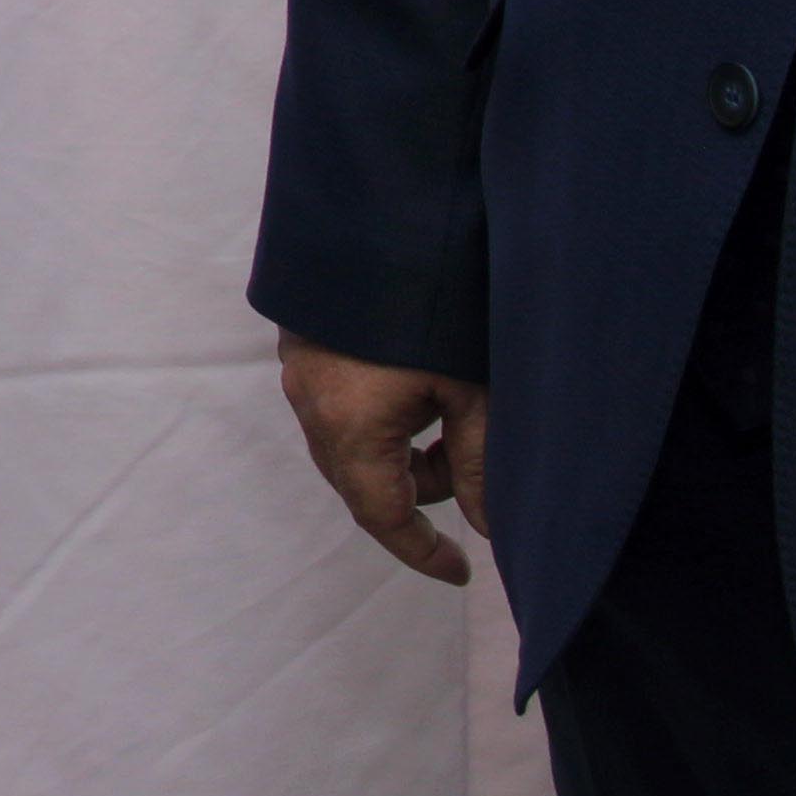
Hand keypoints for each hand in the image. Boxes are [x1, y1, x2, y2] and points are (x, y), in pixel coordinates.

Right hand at [281, 334, 489, 583]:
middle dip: (420, 491)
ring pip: (354, 446)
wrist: (374, 222)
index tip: (462, 572)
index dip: (421, 551)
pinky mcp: (305, 351)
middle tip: (474, 472)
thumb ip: (482, 466)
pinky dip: (382, 422)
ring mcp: (302, 377)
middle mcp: (312, 409)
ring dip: (403, 453)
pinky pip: (341, 412)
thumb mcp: (470, 392)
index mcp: (349, 428)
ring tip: (454, 416)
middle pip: (364, 481)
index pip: (382, 516)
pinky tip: (419, 388)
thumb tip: (493, 529)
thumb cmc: (429, 311)